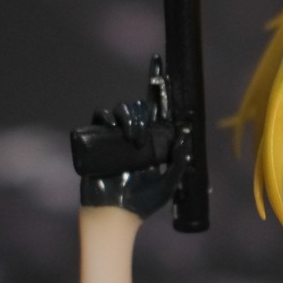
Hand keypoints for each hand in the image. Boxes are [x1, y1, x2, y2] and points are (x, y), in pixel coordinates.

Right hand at [71, 65, 183, 215]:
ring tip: (131, 137)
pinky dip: (104, 117)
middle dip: (139, 115)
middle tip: (141, 137)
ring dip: (125, 116)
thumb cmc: (141, 204)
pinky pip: (98, 121)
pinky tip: (111, 125)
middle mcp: (133, 136)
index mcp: (151, 142)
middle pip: (135, 108)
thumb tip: (186, 137)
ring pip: (117, 111)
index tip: (159, 67)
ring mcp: (114, 139)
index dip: (156, 90)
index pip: (154, 111)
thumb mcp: (167, 185)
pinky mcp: (97, 143)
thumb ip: (178, 163)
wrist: (115, 215)